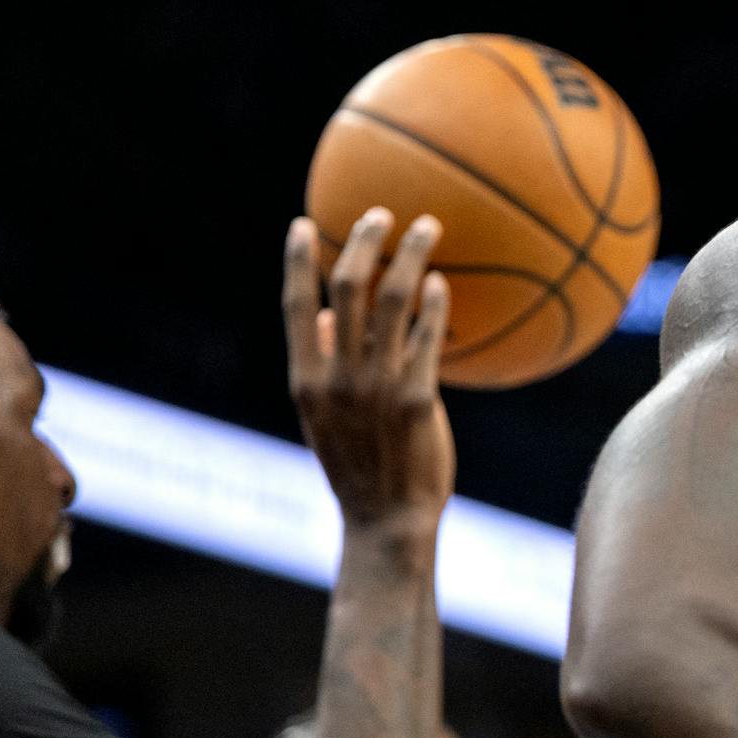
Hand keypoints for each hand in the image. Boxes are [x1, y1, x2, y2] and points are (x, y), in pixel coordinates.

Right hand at [283, 209, 455, 528]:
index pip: (294, 306)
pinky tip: (442, 284)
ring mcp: (375, 388)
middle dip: (363, 241)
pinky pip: (426, 340)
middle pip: (346, 289)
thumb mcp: (322, 422)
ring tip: (428, 228)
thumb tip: (326, 319)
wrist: (386, 522)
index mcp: (306, 380)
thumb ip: (321, 368)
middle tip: (382, 214)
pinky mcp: (416, 401)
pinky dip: (433, 306)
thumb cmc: (359, 470)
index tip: (304, 223)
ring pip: (391, 303)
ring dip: (409, 256)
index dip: (297, 260)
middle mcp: (336, 377)